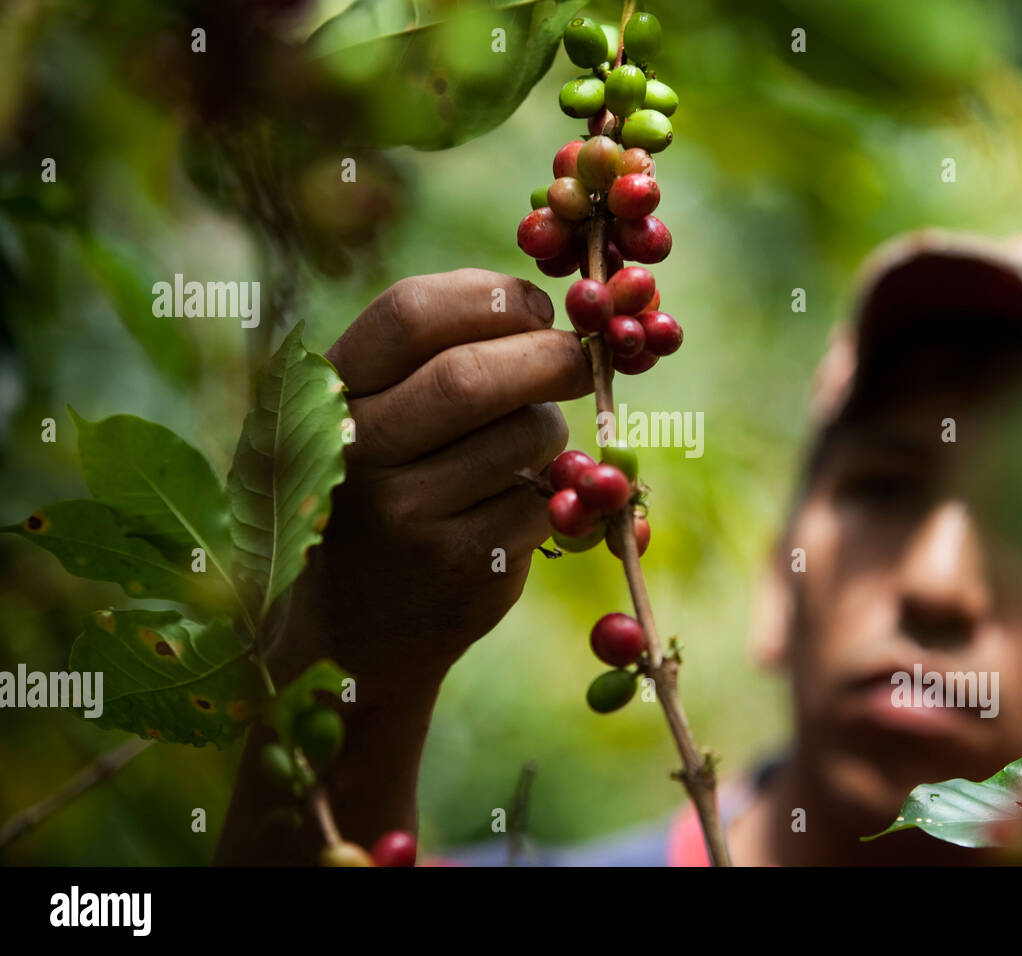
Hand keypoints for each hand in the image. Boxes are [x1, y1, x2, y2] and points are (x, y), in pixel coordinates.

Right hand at [273, 268, 591, 701]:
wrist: (361, 624)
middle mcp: (358, 452)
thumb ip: (435, 354)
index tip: (538, 306)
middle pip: (473, 375)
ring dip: (549, 427)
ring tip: (528, 444)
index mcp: (335, 394)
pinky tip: (518, 504)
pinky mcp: (462, 566)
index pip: (410, 312)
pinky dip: (553, 492)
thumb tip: (542, 307)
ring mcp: (407, 516)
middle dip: (550, 356)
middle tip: (582, 360)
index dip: (493, 296)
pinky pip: (543, 499)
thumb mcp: (380, 414)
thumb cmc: (390, 486)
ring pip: (524, 436)